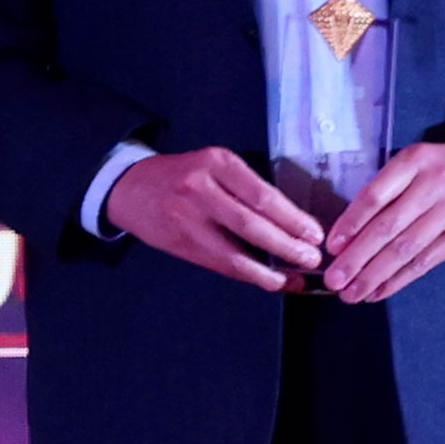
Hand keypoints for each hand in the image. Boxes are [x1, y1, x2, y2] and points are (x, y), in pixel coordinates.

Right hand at [102, 145, 328, 295]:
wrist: (129, 188)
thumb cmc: (182, 176)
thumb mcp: (214, 166)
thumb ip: (246, 188)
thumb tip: (294, 222)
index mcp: (216, 163)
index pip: (263, 195)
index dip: (293, 219)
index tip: (315, 234)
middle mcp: (199, 189)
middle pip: (252, 224)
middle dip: (287, 246)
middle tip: (312, 258)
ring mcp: (186, 219)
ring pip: (235, 252)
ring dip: (270, 269)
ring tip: (294, 276)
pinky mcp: (180, 244)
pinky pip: (220, 265)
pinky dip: (249, 275)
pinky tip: (269, 280)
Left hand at [314, 137, 444, 305]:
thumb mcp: (418, 162)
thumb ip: (388, 189)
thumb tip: (346, 232)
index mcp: (414, 161)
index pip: (374, 196)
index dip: (350, 224)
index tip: (331, 247)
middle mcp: (434, 184)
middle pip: (388, 227)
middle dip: (356, 258)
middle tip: (334, 280)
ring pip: (407, 248)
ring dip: (375, 275)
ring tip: (352, 293)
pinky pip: (428, 260)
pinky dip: (401, 279)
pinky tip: (380, 291)